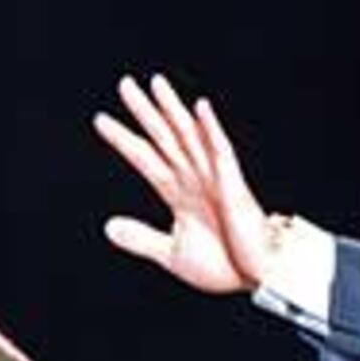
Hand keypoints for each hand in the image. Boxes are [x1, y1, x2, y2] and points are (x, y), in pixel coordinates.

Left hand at [95, 73, 275, 295]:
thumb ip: (141, 238)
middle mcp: (195, 179)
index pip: (146, 159)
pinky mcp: (234, 185)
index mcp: (180, 194)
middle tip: (124, 84)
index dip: (123, 140)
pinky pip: (221, 152)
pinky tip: (200, 108)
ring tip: (156, 83)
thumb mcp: (173, 253)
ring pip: (189, 136)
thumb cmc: (225, 265)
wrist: (258, 277)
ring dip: (173, 109)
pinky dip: (211, 129)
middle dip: (145, 111)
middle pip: (164, 138)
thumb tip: (108, 227)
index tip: (101, 120)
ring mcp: (215, 179)